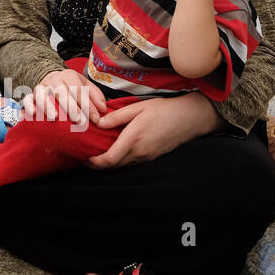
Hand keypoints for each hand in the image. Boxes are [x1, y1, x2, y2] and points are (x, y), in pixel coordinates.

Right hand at [20, 67, 106, 125]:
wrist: (52, 79)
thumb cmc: (71, 87)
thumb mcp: (86, 86)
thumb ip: (95, 96)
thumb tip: (103, 109)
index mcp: (68, 76)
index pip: (78, 89)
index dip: (88, 105)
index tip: (96, 119)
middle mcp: (53, 80)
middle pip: (61, 92)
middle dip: (71, 107)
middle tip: (79, 120)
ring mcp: (41, 87)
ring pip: (42, 95)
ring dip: (48, 106)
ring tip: (55, 118)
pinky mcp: (31, 95)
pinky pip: (26, 100)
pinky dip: (28, 106)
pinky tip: (32, 114)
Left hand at [88, 93, 216, 168]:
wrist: (190, 118)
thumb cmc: (163, 110)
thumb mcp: (137, 108)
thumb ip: (116, 117)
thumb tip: (99, 123)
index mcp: (133, 140)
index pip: (109, 159)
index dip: (95, 162)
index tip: (85, 158)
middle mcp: (140, 152)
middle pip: (114, 166)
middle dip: (99, 165)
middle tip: (86, 158)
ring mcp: (147, 156)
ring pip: (124, 165)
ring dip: (110, 163)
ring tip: (98, 155)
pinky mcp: (153, 156)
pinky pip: (133, 162)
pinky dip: (121, 160)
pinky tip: (116, 151)